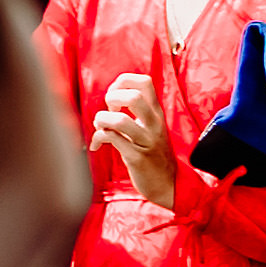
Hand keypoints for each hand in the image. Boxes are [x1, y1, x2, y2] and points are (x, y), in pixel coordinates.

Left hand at [94, 70, 173, 201]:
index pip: (144, 82)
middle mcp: (154, 124)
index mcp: (157, 113)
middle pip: (133, 96)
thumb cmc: (153, 154)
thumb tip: (111, 98)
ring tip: (101, 127)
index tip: (115, 97)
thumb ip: (137, 111)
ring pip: (119, 120)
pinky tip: (96, 145)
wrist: (169, 184)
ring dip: (101, 120)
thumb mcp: (150, 127)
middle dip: (112, 98)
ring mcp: (146, 141)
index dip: (123, 82)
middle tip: (109, 111)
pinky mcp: (137, 158)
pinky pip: (112, 139)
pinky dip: (98, 138)